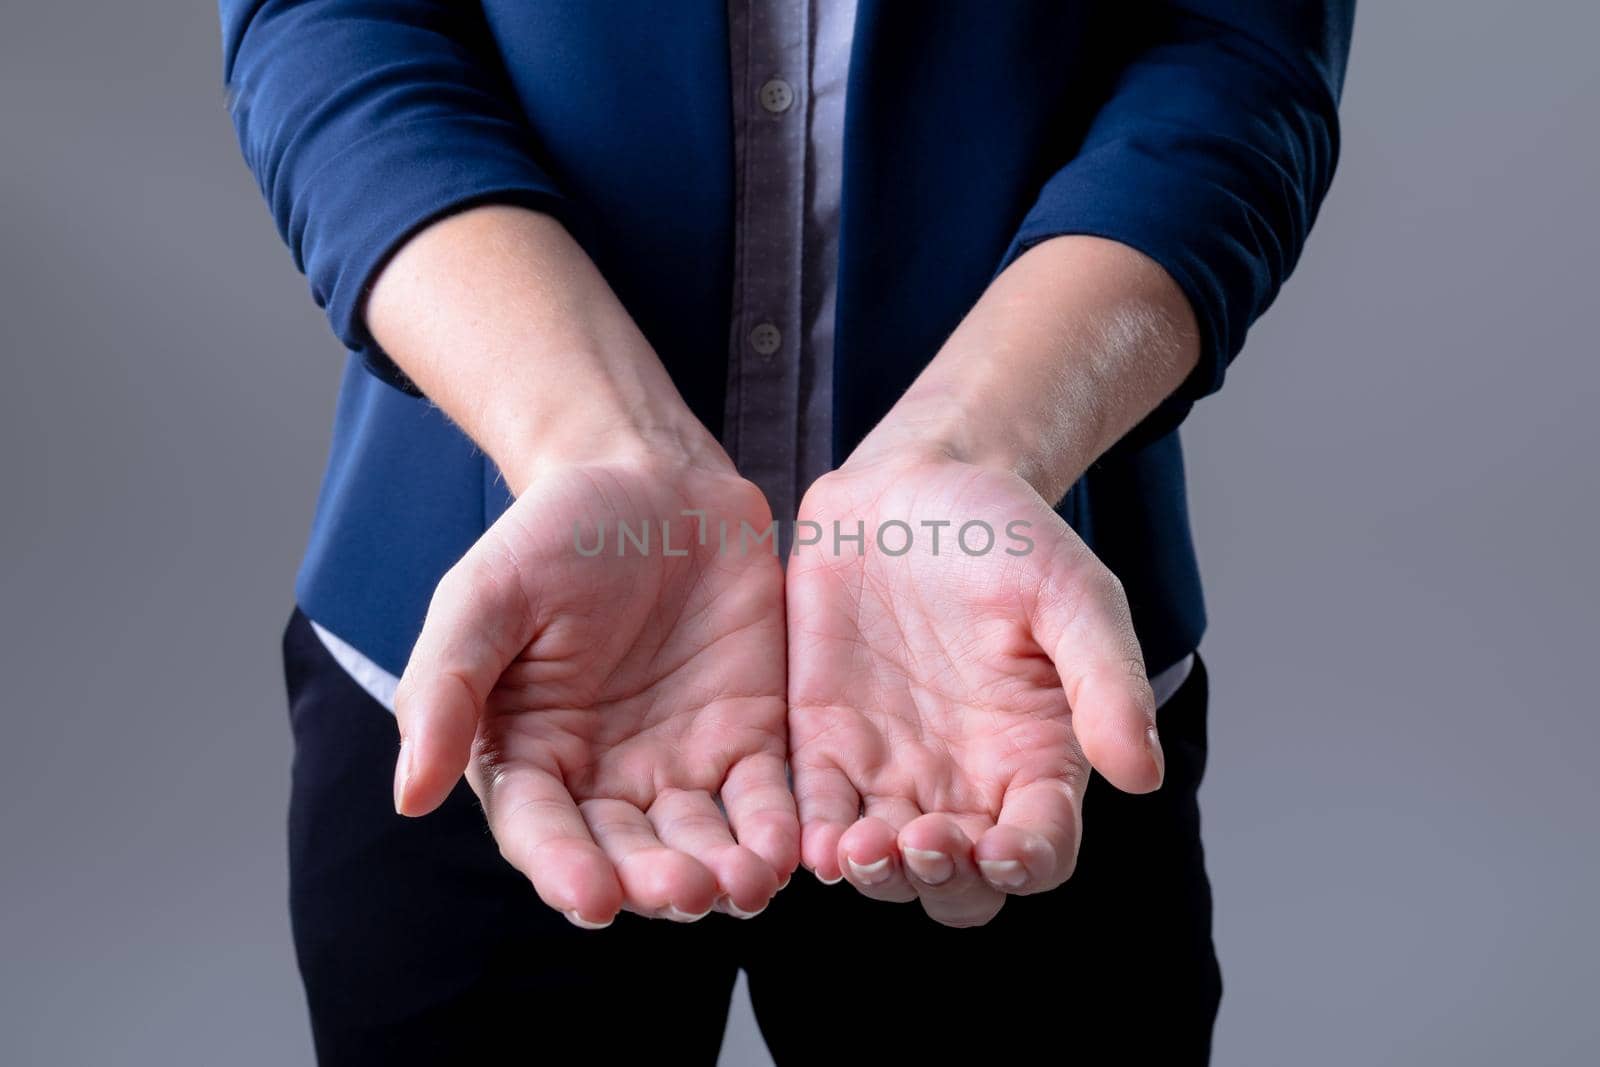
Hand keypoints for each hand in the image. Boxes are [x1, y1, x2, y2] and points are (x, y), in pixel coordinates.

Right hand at [393, 454, 797, 927]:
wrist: (652, 480)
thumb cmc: (552, 535)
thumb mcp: (484, 596)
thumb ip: (445, 688)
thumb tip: (407, 796)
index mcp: (529, 757)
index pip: (542, 834)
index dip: (564, 869)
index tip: (590, 896)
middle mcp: (605, 782)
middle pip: (630, 856)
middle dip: (657, 882)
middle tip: (687, 892)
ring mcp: (683, 766)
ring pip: (702, 844)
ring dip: (724, 873)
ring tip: (747, 882)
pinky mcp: (751, 740)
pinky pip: (767, 799)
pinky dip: (779, 829)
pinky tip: (792, 847)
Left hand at [786, 452, 1163, 926]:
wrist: (913, 488)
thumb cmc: (1007, 537)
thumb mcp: (1072, 592)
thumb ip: (1106, 679)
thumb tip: (1143, 774)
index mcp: (1036, 759)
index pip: (1041, 849)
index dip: (1028, 865)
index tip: (1006, 849)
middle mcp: (964, 784)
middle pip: (959, 882)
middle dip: (942, 880)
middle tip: (922, 843)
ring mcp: (889, 772)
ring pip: (884, 865)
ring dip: (873, 874)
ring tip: (857, 847)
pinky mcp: (822, 747)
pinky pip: (815, 814)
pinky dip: (810, 839)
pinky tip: (806, 839)